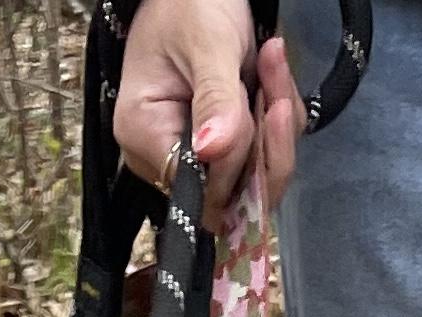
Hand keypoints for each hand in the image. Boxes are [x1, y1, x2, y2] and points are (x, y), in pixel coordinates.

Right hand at [117, 0, 301, 223]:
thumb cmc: (189, 3)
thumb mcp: (207, 44)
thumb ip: (215, 99)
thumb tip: (213, 152)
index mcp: (145, 137)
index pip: (202, 188)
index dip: (240, 161)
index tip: (266, 107)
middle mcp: (164, 158)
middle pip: (230, 193)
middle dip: (267, 139)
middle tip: (272, 72)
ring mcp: (193, 154)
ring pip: (253, 175)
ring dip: (276, 121)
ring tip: (271, 59)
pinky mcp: (218, 145)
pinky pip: (260, 153)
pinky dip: (276, 115)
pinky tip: (269, 68)